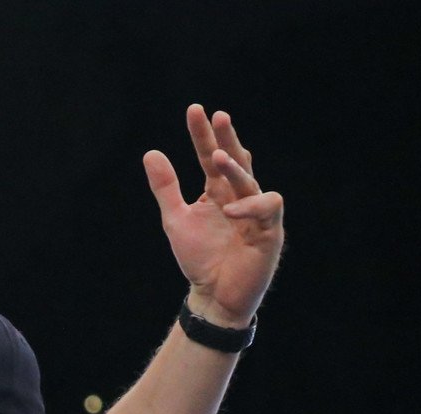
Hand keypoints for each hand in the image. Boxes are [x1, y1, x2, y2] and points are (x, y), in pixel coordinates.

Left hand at [142, 105, 282, 327]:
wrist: (213, 296)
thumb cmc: (199, 258)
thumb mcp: (176, 220)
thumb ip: (166, 188)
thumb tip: (151, 152)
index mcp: (217, 191)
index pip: (211, 156)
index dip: (204, 135)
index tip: (195, 110)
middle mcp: (238, 196)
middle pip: (236, 161)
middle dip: (228, 139)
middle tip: (219, 117)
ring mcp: (256, 212)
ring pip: (251, 182)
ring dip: (236, 169)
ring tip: (217, 158)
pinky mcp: (269, 231)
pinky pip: (266, 209)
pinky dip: (249, 206)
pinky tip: (229, 209)